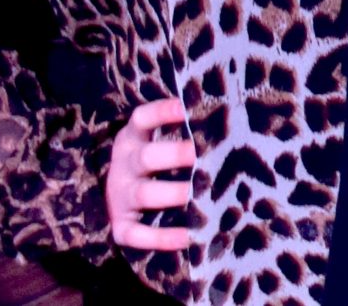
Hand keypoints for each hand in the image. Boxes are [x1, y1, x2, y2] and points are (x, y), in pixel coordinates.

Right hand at [105, 98, 193, 251]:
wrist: (114, 199)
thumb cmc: (154, 162)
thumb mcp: (156, 141)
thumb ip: (186, 131)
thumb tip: (233, 117)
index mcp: (134, 138)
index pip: (142, 119)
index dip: (161, 112)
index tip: (184, 108)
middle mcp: (125, 165)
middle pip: (146, 157)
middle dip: (174, 154)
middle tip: (200, 154)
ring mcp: (120, 197)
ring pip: (144, 194)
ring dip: (172, 193)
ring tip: (198, 194)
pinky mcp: (120, 227)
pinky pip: (136, 234)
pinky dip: (160, 238)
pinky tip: (187, 237)